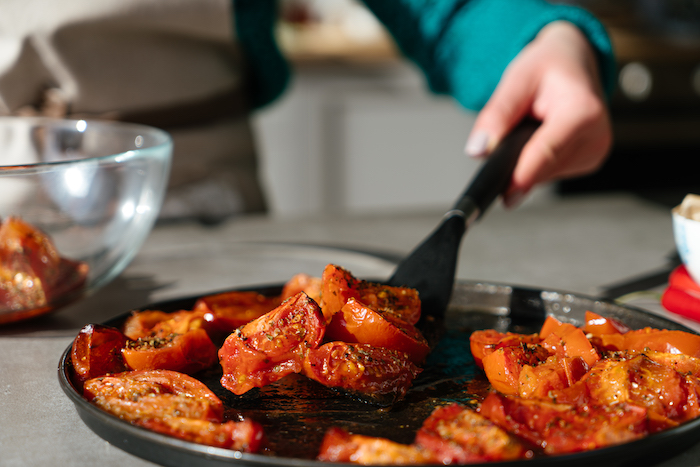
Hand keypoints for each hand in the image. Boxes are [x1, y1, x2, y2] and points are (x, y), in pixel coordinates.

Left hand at [464, 21, 612, 207]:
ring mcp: (595, 153)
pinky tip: (537, 139)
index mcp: (583, 111)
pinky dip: (535, 162)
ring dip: (525, 161)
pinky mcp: (588, 162)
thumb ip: (497, 115)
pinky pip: (549, 173)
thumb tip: (478, 151)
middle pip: (542, 169)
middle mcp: (596, 136)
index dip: (522, 175)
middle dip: (515, 162)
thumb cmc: (547, 67)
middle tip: (504, 137)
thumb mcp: (517, 79)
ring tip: (527, 128)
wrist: (573, 62)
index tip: (504, 194)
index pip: (547, 152)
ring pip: (543, 176)